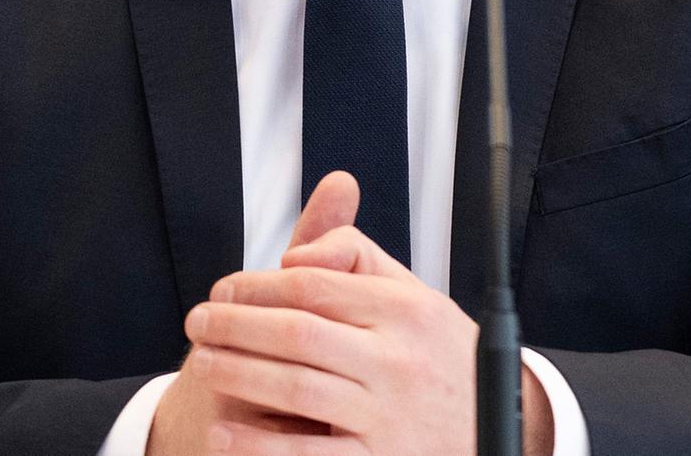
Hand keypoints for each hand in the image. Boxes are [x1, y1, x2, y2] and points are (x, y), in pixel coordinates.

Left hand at [180, 171, 556, 455]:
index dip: (257, 285)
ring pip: (295, 388)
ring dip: (236, 375)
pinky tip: (226, 429)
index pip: (315, 286)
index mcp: (406, 310)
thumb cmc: (439, 358)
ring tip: (203, 364)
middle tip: (198, 322)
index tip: (225, 289)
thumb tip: (296, 255)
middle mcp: (398, 359)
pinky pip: (307, 453)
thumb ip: (357, 259)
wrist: (492, 425)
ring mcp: (387, 414)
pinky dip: (259, 443)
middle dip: (234, 326)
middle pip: (297, 333)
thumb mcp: (413, 295)